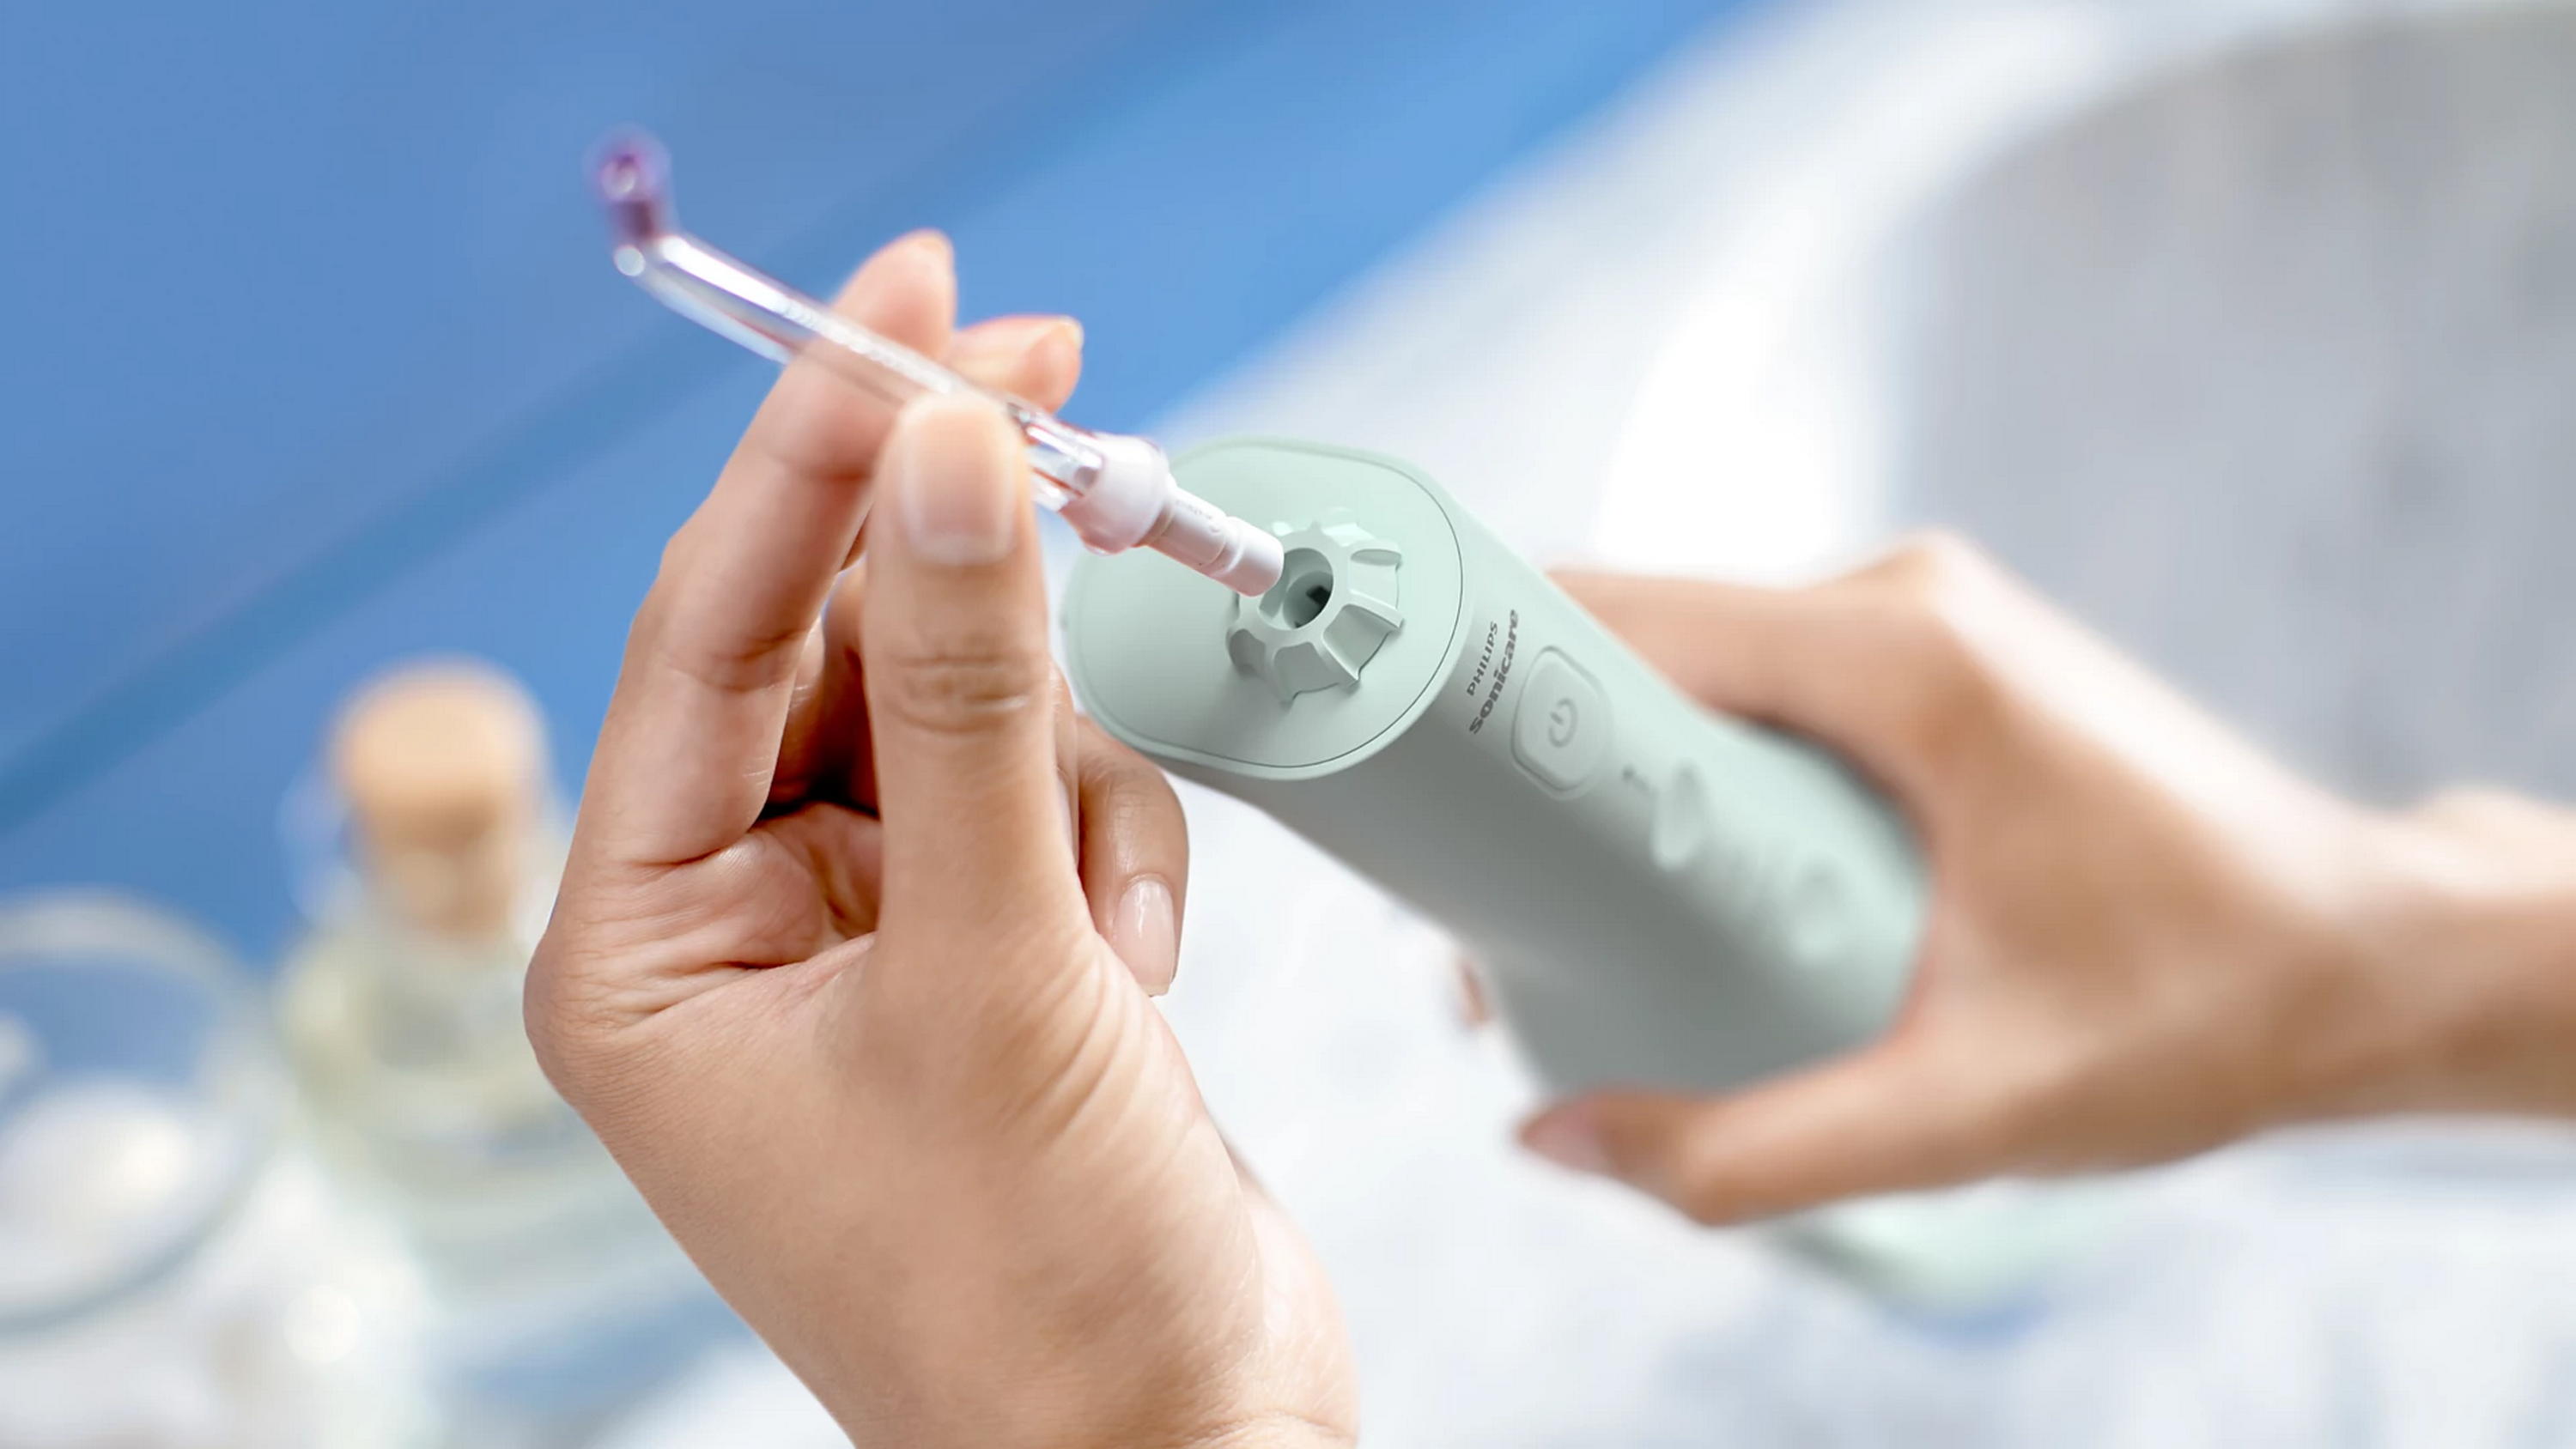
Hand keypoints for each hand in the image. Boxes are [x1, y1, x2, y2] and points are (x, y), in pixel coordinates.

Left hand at [526, 234, 1353, 1448]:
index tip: (916, 300)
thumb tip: (947, 449)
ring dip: (1058, 764)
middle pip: (835, 641)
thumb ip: (966, 694)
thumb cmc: (1041, 1287)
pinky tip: (1133, 981)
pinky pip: (1040, 796)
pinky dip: (1108, 849)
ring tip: (1101, 922)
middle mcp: (728, 929)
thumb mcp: (996, 963)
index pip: (708, 627)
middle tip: (1065, 399)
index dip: (813, 445)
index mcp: (639, 948)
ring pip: (961, 709)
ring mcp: (860, 938)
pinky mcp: (980, 953)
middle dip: (959, 570)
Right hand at [1519, 539, 2575, 1222]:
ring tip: (1552, 912)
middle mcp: (1900, 604)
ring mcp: (1917, 624)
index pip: (1622, 616)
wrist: (2373, 957)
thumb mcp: (1972, 1107)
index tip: (1392, 776)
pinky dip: (1686, 764)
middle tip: (1464, 900)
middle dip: (1530, 750)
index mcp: (1903, 657)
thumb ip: (1756, 1144)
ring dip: (1608, 766)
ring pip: (1692, 661)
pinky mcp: (1929, 665)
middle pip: (1638, 633)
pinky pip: (1756, 687)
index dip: (1483, 680)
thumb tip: (1558, 1136)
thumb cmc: (2207, 1008)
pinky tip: (1667, 880)